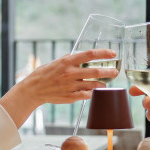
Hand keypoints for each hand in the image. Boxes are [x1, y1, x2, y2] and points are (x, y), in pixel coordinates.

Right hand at [0, 49, 118, 127]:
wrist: (33, 89)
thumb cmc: (45, 74)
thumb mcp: (56, 62)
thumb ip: (69, 59)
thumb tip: (79, 55)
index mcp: (67, 62)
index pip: (89, 54)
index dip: (103, 53)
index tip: (113, 54)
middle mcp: (70, 73)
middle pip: (95, 71)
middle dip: (108, 71)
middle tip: (115, 72)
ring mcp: (71, 86)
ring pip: (93, 85)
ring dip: (103, 84)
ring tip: (106, 83)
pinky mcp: (70, 96)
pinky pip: (86, 95)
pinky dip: (93, 93)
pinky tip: (96, 92)